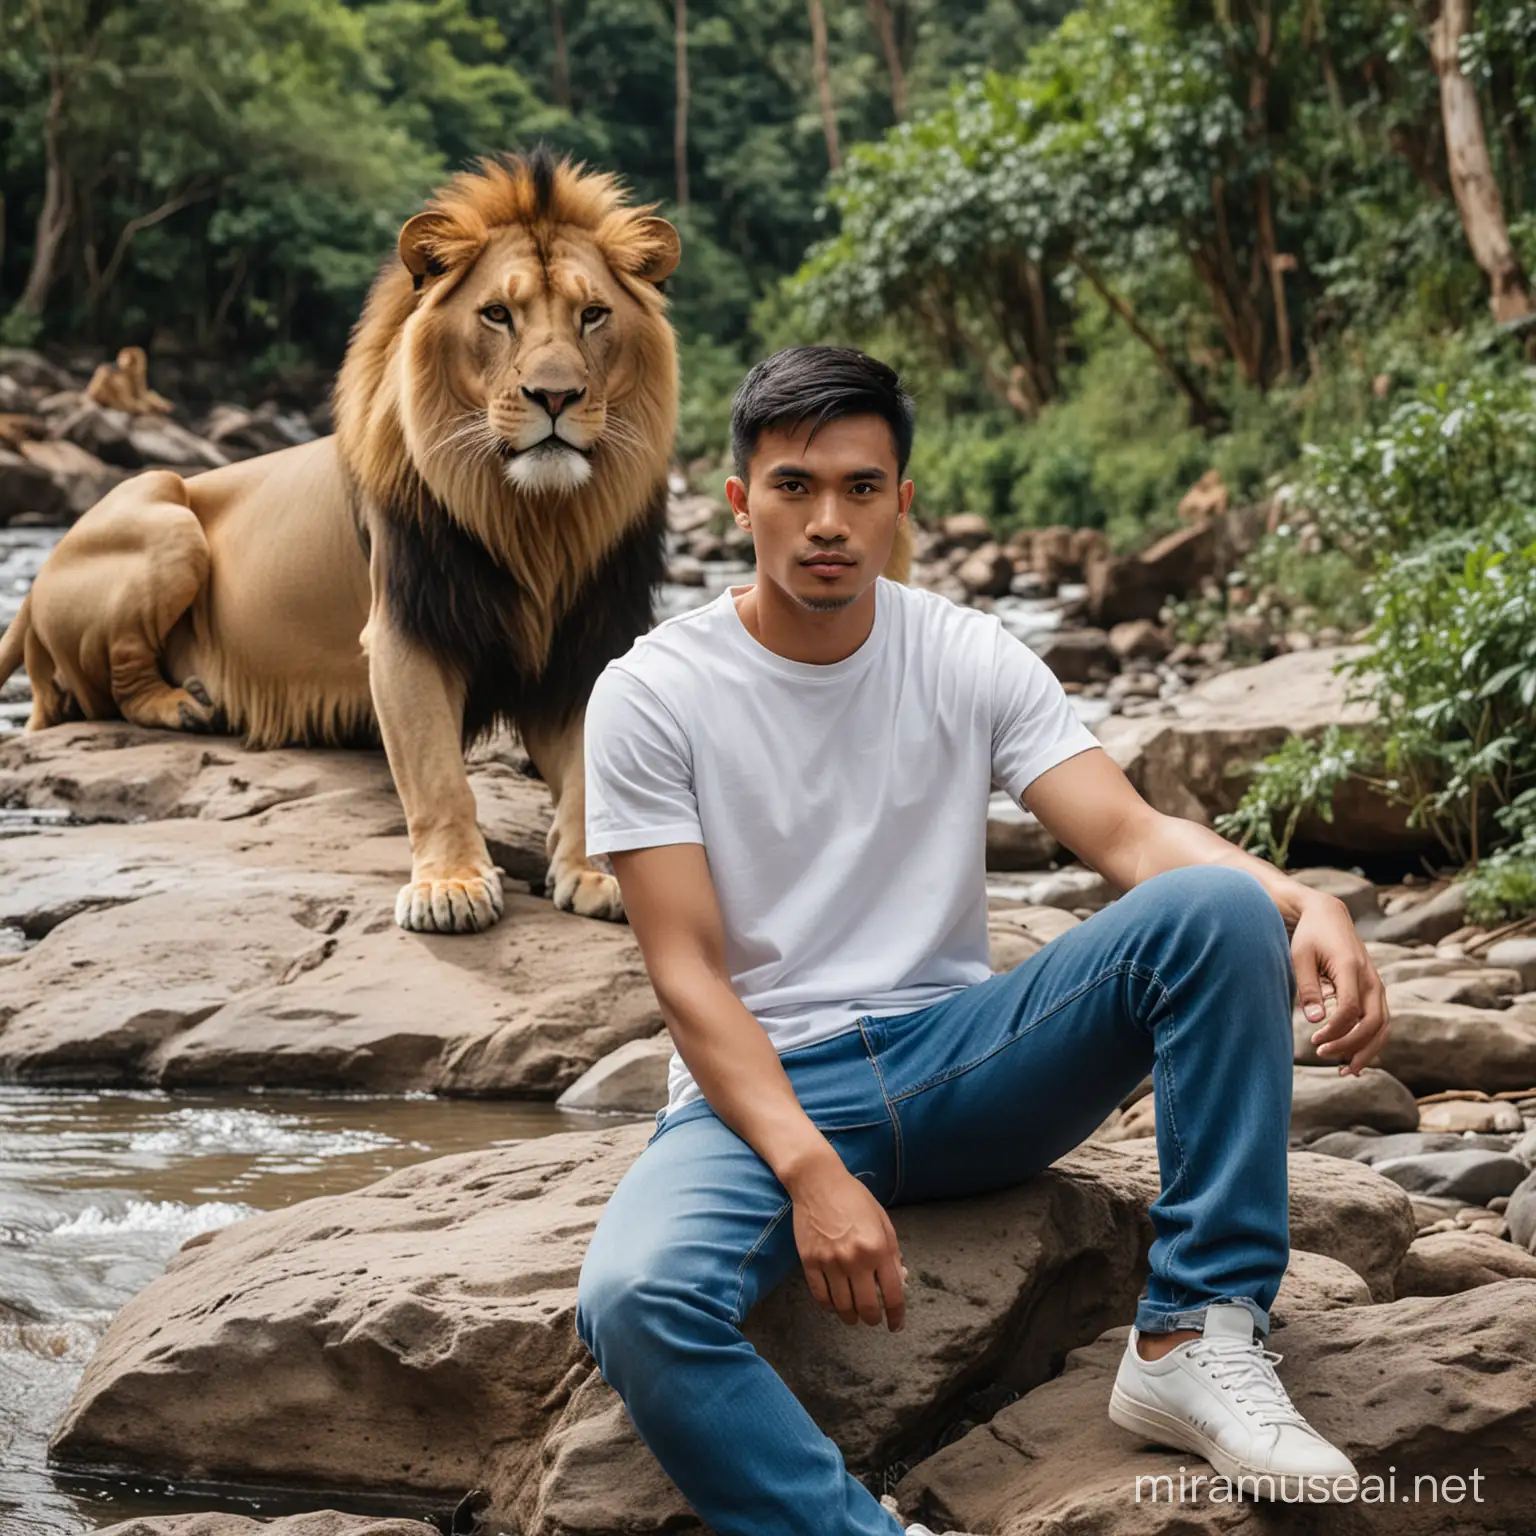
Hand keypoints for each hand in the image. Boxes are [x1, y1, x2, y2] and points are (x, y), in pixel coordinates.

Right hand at [787, 1157, 906, 1330]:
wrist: (818, 1182)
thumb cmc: (854, 1198)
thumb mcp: (882, 1221)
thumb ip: (892, 1253)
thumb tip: (897, 1282)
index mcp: (877, 1248)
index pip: (892, 1295)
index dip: (896, 1316)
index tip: (896, 1325)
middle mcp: (854, 1259)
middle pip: (867, 1308)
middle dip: (873, 1319)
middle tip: (874, 1319)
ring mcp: (830, 1263)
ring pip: (843, 1307)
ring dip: (851, 1316)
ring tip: (854, 1315)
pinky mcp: (810, 1262)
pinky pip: (821, 1296)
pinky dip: (830, 1306)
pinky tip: (836, 1303)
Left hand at [1291, 892, 1390, 1075]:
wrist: (1329, 915)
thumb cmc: (1311, 936)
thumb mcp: (1301, 957)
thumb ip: (1308, 988)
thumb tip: (1316, 1020)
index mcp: (1351, 969)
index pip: (1350, 1010)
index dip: (1335, 1031)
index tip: (1314, 1041)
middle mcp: (1370, 979)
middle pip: (1373, 1023)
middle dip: (1351, 1045)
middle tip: (1322, 1054)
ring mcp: (1376, 985)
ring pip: (1383, 1026)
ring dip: (1367, 1050)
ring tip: (1346, 1072)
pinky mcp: (1374, 990)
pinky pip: (1380, 1021)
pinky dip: (1372, 1042)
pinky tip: (1355, 1061)